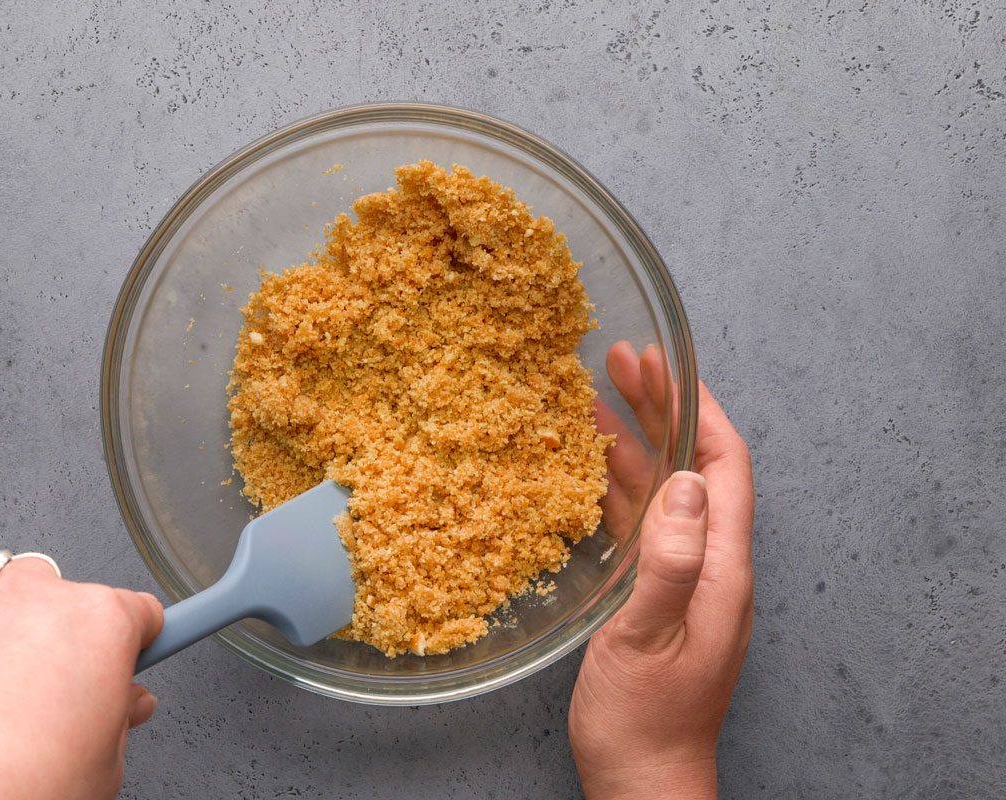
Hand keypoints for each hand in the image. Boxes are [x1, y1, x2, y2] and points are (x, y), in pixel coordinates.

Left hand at [0, 559, 163, 799]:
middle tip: (60, 699)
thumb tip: (116, 710)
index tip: (135, 653)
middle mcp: (29, 602)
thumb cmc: (19, 787)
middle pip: (61, 601)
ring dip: (0, 654)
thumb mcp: (106, 764)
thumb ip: (117, 719)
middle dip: (63, 641)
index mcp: (95, 620)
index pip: (138, 610)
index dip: (138, 641)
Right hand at [569, 343, 753, 799]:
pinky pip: (642, 522)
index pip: (724, 467)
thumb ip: (670, 561)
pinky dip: (619, 485)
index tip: (666, 365)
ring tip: (599, 395)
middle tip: (622, 359)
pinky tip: (592, 466)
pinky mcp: (656, 592)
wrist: (642, 779)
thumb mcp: (649, 639)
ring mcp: (683, 577)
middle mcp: (709, 564)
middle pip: (693, 467)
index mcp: (721, 569)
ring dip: (636, 441)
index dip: (698, 410)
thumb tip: (684, 483)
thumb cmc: (645, 719)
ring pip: (664, 490)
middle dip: (662, 409)